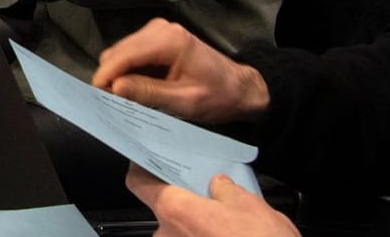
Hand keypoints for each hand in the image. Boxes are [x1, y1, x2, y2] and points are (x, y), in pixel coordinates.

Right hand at [91, 19, 271, 124]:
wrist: (239, 88)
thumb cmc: (217, 97)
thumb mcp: (184, 101)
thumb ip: (149, 93)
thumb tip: (114, 87)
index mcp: (169, 40)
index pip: (125, 55)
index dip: (106, 75)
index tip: (95, 97)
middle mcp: (159, 29)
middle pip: (119, 51)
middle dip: (111, 77)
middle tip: (111, 104)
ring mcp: (157, 31)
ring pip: (121, 52)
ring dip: (118, 74)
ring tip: (122, 99)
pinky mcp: (156, 38)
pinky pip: (131, 54)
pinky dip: (127, 71)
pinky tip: (133, 89)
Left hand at [126, 167, 300, 236]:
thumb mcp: (249, 205)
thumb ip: (226, 190)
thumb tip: (218, 185)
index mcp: (174, 212)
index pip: (139, 184)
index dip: (143, 170)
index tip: (151, 159)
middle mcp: (167, 236)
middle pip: (165, 209)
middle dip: (184, 201)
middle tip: (205, 191)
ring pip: (180, 232)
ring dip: (197, 225)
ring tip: (225, 219)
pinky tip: (228, 235)